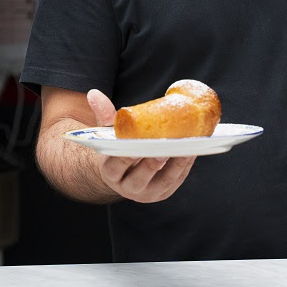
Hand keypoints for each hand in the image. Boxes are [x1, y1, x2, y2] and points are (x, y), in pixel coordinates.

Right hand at [86, 89, 195, 203]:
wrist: (125, 171)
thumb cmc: (118, 147)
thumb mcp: (108, 133)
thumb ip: (104, 114)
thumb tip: (94, 93)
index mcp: (110, 173)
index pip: (115, 166)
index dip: (125, 158)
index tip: (135, 146)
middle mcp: (127, 188)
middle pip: (139, 179)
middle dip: (152, 164)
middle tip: (164, 148)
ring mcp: (146, 193)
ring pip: (162, 182)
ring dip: (176, 166)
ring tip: (186, 148)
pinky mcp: (163, 193)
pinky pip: (176, 181)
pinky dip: (184, 166)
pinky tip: (192, 151)